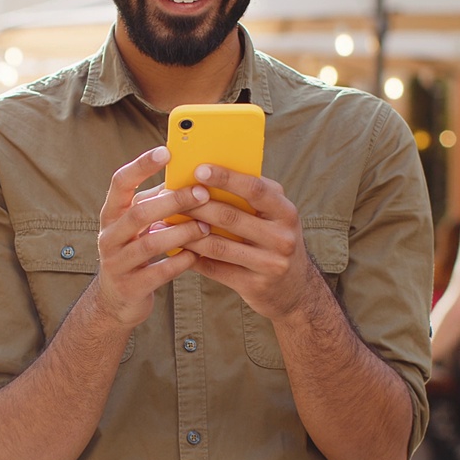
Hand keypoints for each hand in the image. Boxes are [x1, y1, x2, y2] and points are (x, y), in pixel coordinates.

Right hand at [94, 147, 209, 327]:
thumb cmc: (135, 251)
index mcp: (111, 214)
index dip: (141, 165)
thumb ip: (156, 202)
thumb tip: (190, 174)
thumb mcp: (138, 225)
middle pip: (139, 212)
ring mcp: (116, 263)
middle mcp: (109, 236)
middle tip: (202, 193)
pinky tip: (197, 254)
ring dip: (181, 233)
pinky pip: (158, 272)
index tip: (166, 151)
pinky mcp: (130, 287)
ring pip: (150, 243)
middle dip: (173, 201)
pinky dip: (180, 262)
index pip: (120, 182)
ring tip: (205, 227)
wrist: (117, 300)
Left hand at [183, 164, 313, 319]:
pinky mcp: (254, 286)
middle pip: (230, 217)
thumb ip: (250, 196)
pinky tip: (175, 248)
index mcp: (285, 212)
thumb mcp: (274, 216)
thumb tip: (205, 173)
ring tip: (164, 224)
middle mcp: (282, 237)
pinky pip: (214, 268)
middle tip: (169, 197)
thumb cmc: (274, 240)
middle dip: (196, 206)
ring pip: (218, 245)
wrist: (296, 290)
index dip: (225, 178)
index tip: (198, 169)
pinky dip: (191, 257)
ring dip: (186, 233)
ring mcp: (270, 264)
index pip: (254, 189)